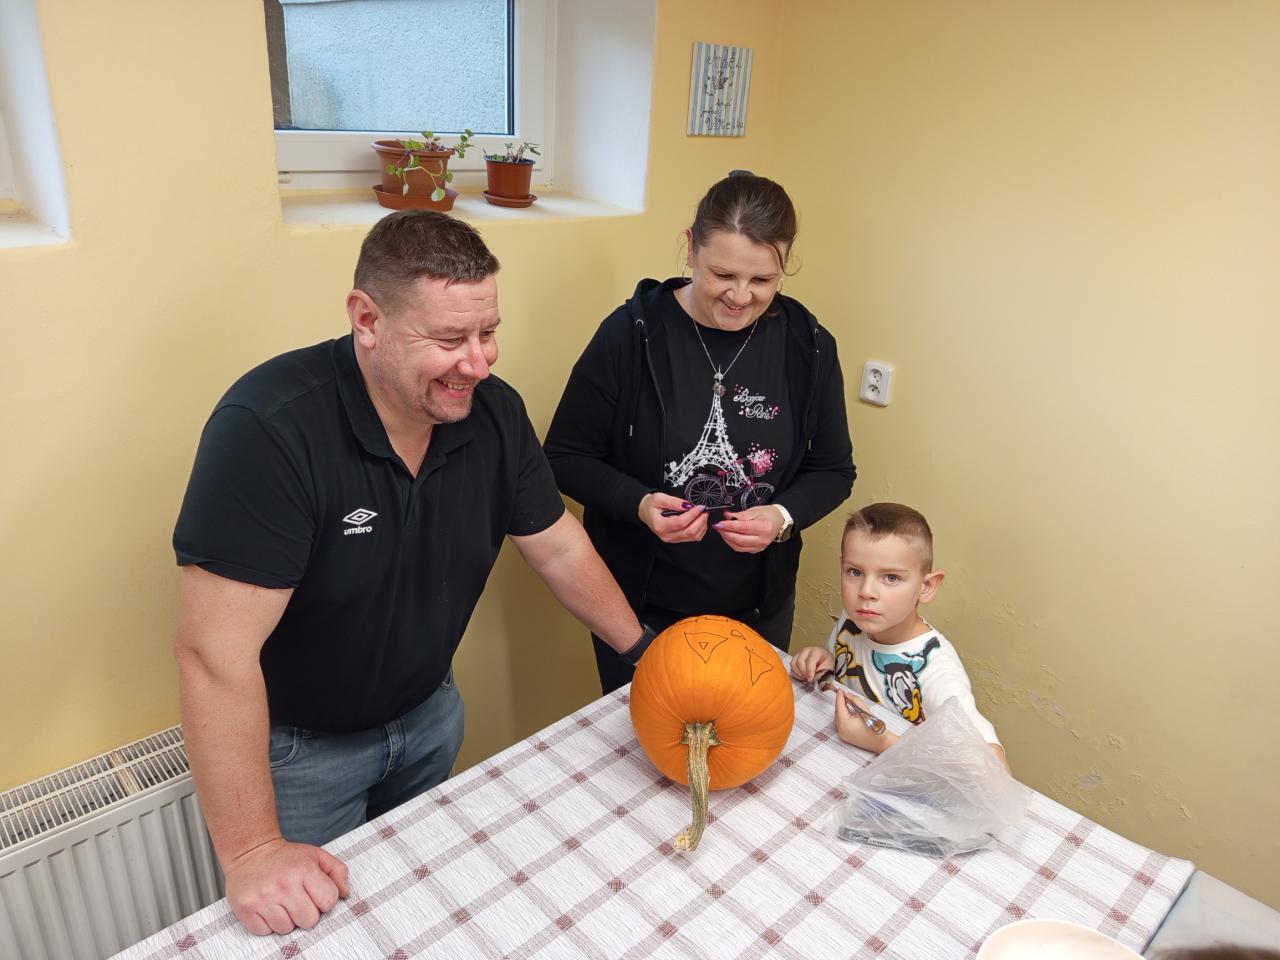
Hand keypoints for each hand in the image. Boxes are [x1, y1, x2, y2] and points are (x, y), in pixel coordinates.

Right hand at [225, 837, 349, 935]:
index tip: (315, 893)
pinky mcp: (246, 909)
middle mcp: (284, 885)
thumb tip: (345, 893)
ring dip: (286, 919)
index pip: (328, 901)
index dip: (324, 900)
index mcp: (304, 870)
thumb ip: (337, 871)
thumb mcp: (316, 856)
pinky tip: (267, 907)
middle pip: (309, 921)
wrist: (250, 852)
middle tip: (297, 899)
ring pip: (286, 929)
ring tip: (281, 902)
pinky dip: (267, 924)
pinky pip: (265, 932)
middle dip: (307, 913)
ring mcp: (263, 898)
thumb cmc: (286, 858)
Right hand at [638, 492, 709, 542]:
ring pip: (693, 536)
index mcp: (661, 526)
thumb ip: (674, 501)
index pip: (681, 522)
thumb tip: (688, 505)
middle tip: (704, 510)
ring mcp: (672, 539)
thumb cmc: (651, 505)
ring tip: (702, 514)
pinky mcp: (677, 539)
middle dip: (700, 520)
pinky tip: (700, 521)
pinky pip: (693, 538)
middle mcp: (667, 535)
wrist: (646, 512)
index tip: (700, 507)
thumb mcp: (659, 498)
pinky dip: (700, 530)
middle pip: (689, 532)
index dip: (693, 514)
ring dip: (702, 525)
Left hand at [712, 504, 784, 553]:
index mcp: (764, 527)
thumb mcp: (755, 510)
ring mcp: (759, 546)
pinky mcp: (756, 549)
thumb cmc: (768, 514)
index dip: (729, 526)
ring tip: (722, 530)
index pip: (743, 528)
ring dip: (727, 538)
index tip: (719, 523)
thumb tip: (727, 516)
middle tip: (718, 526)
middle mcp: (762, 539)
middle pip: (739, 539)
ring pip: (738, 546)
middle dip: (726, 533)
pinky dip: (732, 542)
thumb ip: (740, 515)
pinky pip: (740, 548)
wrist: (778, 521)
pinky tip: (729, 535)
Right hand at [789, 645, 834, 682]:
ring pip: (793, 664)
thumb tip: (817, 682)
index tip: (811, 679)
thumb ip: (822, 676)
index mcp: (816, 651)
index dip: (810, 671)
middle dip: (804, 673)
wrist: (824, 663)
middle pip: (800, 661)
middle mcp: (806, 651)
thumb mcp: (828, 670)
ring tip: (806, 677)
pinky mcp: (795, 659)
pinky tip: (803, 676)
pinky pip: (791, 667)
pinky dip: (796, 673)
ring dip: (799, 673)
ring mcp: (799, 654)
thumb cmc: (826, 665)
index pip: (810, 660)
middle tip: (809, 679)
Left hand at [833, 689, 896, 753]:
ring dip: (842, 709)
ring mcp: (842, 734)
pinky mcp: (845, 736)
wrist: (881, 742)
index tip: (840, 690)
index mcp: (844, 724)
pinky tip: (848, 711)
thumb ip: (854, 700)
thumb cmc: (875, 729)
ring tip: (848, 702)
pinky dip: (844, 716)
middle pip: (837, 712)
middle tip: (844, 694)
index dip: (839, 696)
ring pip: (838, 717)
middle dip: (841, 702)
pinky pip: (841, 723)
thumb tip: (848, 696)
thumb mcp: (864, 710)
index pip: (839, 706)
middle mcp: (841, 730)